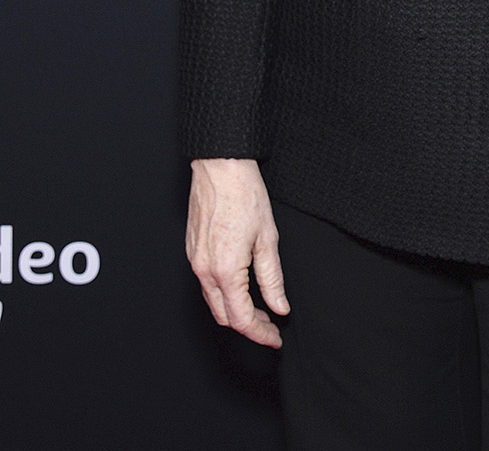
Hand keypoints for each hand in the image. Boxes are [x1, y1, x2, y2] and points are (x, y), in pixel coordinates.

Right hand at [186, 157, 289, 348]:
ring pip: (213, 301)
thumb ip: (272, 278)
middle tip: (271, 325)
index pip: (242, 318)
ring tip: (260, 307)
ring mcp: (194, 260)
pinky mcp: (191, 250)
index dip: (260, 333)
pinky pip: (205, 283)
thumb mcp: (268, 238)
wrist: (220, 166)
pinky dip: (223, 293)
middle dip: (248, 326)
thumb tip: (279, 307)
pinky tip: (241, 286)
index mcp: (225, 271)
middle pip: (224, 316)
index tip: (275, 338)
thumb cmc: (245, 194)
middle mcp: (204, 270)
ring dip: (235, 310)